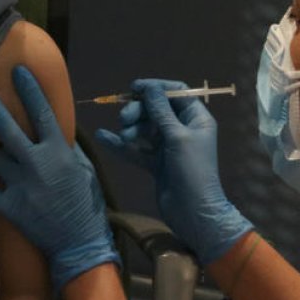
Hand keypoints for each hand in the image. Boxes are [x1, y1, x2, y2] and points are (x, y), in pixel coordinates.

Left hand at [0, 65, 119, 291]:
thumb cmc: (86, 203)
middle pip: (9, 129)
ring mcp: (23, 187)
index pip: (42, 114)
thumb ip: (67, 148)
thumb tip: (55, 127)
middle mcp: (39, 165)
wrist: (80, 243)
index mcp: (60, 153)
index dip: (29, 91)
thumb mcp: (84, 169)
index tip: (18, 72)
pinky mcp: (11, 208)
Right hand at [95, 79, 252, 264]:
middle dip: (139, 111)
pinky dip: (122, 144)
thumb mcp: (177, 137)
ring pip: (145, 128)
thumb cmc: (192, 170)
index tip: (134, 88)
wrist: (193, 212)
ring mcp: (168, 146)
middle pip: (157, 110)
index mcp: (196, 118)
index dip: (156, 88)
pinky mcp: (156, 162)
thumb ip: (161, 111)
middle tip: (124, 118)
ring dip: (132, 128)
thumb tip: (149, 87)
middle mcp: (183, 129)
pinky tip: (103, 137)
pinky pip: (137, 148)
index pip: (177, 93)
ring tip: (124, 136)